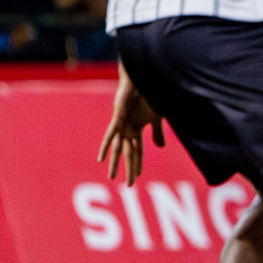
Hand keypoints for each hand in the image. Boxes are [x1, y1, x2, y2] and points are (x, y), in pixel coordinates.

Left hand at [97, 71, 164, 186]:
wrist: (144, 76)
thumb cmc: (150, 94)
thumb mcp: (157, 117)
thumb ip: (157, 133)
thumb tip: (160, 149)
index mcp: (137, 127)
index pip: (138, 151)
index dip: (137, 165)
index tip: (136, 178)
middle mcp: (128, 127)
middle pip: (128, 152)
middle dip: (129, 168)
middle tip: (129, 185)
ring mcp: (122, 122)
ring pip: (117, 146)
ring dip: (115, 162)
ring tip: (111, 176)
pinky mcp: (118, 115)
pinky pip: (110, 133)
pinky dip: (106, 146)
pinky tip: (101, 158)